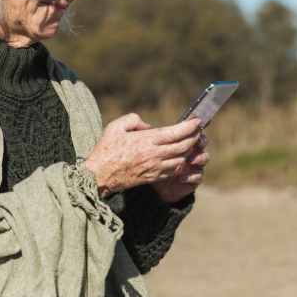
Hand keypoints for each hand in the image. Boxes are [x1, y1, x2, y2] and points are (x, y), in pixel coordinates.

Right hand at [83, 114, 201, 197]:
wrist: (99, 176)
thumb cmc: (105, 149)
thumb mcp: (115, 126)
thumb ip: (133, 119)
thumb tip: (148, 126)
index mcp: (145, 140)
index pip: (175, 133)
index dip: (189, 126)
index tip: (198, 120)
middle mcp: (153, 155)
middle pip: (183, 145)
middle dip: (194, 136)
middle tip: (198, 129)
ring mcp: (154, 167)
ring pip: (180, 158)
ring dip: (188, 149)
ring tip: (190, 141)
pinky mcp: (153, 177)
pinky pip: (173, 169)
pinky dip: (179, 161)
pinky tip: (178, 155)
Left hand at [150, 122, 210, 203]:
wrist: (150, 186)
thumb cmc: (146, 162)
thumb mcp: (143, 146)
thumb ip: (142, 132)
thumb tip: (147, 126)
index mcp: (180, 141)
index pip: (190, 130)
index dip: (195, 125)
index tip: (197, 120)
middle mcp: (189, 152)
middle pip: (201, 142)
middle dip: (200, 140)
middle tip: (196, 140)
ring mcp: (192, 166)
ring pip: (204, 158)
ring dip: (199, 157)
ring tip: (189, 159)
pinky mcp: (192, 180)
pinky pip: (198, 176)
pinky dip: (191, 176)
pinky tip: (179, 177)